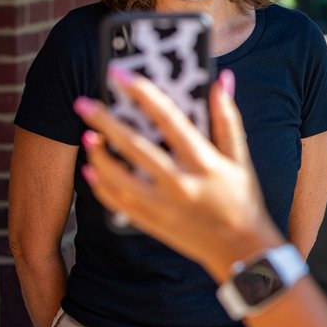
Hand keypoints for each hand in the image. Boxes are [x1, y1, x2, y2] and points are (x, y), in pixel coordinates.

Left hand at [75, 68, 283, 281]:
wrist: (241, 250)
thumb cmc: (243, 199)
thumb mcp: (240, 158)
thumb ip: (228, 118)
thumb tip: (222, 79)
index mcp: (203, 162)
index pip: (169, 120)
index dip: (144, 95)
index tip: (122, 76)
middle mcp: (180, 184)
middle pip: (134, 147)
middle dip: (105, 121)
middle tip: (83, 103)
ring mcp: (162, 206)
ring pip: (118, 178)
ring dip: (98, 154)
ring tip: (87, 134)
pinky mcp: (152, 223)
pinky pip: (117, 203)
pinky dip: (100, 186)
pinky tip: (91, 169)